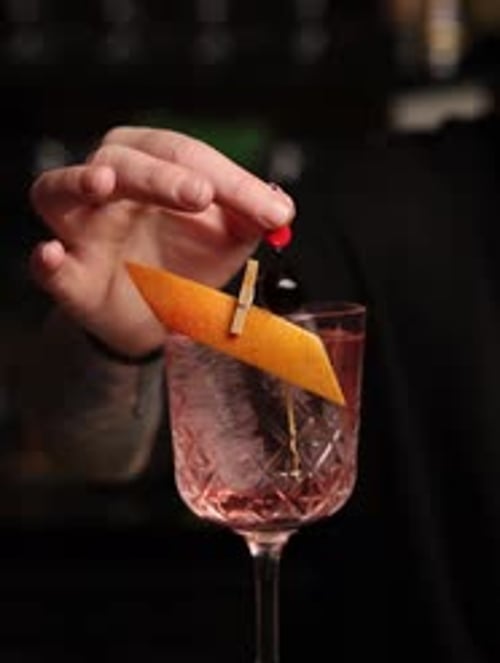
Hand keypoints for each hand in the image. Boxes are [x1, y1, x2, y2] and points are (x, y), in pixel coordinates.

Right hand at [29, 127, 294, 357]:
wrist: (152, 320)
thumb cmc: (183, 261)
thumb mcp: (227, 239)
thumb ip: (252, 218)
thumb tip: (282, 207)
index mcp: (149, 160)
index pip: (187, 156)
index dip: (230, 183)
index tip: (274, 214)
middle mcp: (106, 180)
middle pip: (127, 162)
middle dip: (163, 176)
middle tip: (200, 194)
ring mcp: (78, 226)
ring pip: (62, 190)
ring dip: (82, 182)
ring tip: (105, 183)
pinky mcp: (65, 273)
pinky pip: (46, 263)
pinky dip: (46, 259)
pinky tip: (54, 255)